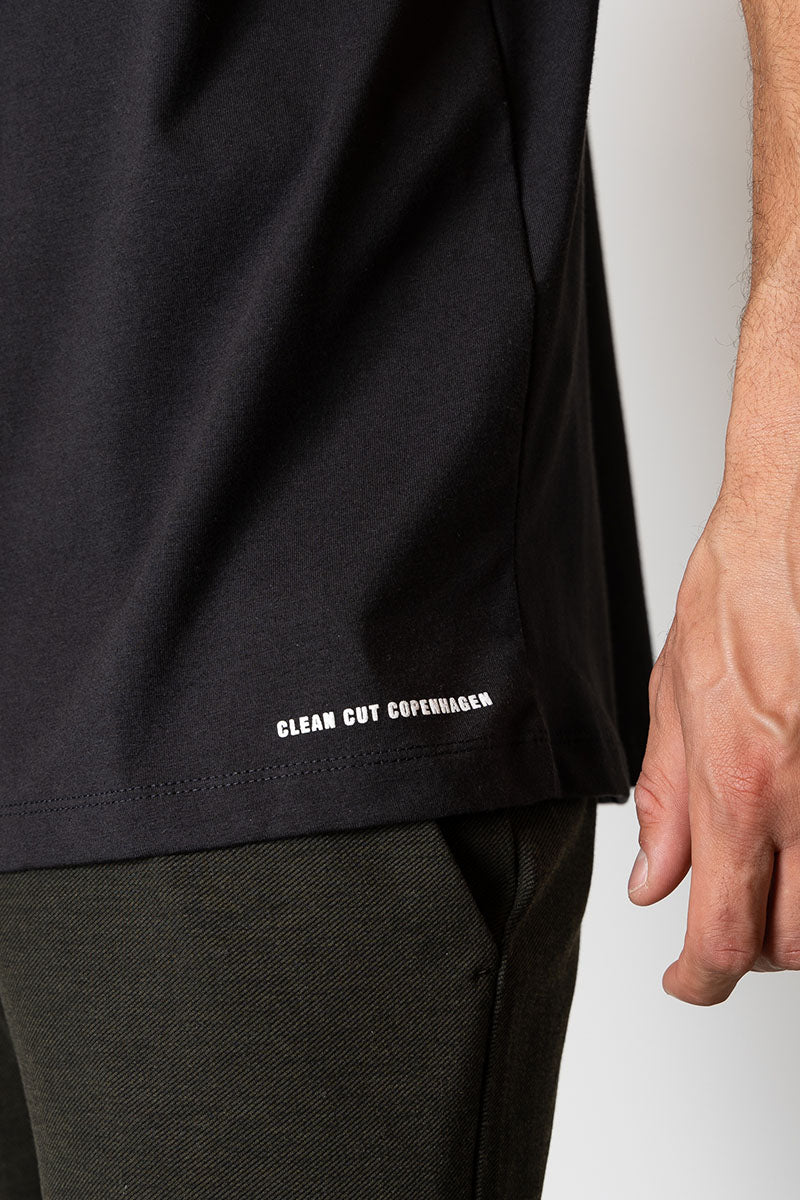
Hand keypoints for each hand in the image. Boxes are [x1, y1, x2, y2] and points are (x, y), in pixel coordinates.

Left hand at [629, 487, 799, 1004]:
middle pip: (791, 943)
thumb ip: (666, 803)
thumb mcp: (674, 701)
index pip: (724, 933)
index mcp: (741, 784)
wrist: (792, 535)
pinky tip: (791, 838)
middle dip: (749, 951)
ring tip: (760, 880)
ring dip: (794, 919)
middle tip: (720, 926)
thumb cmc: (737, 599)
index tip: (686, 982)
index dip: (700, 980)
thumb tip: (652, 881)